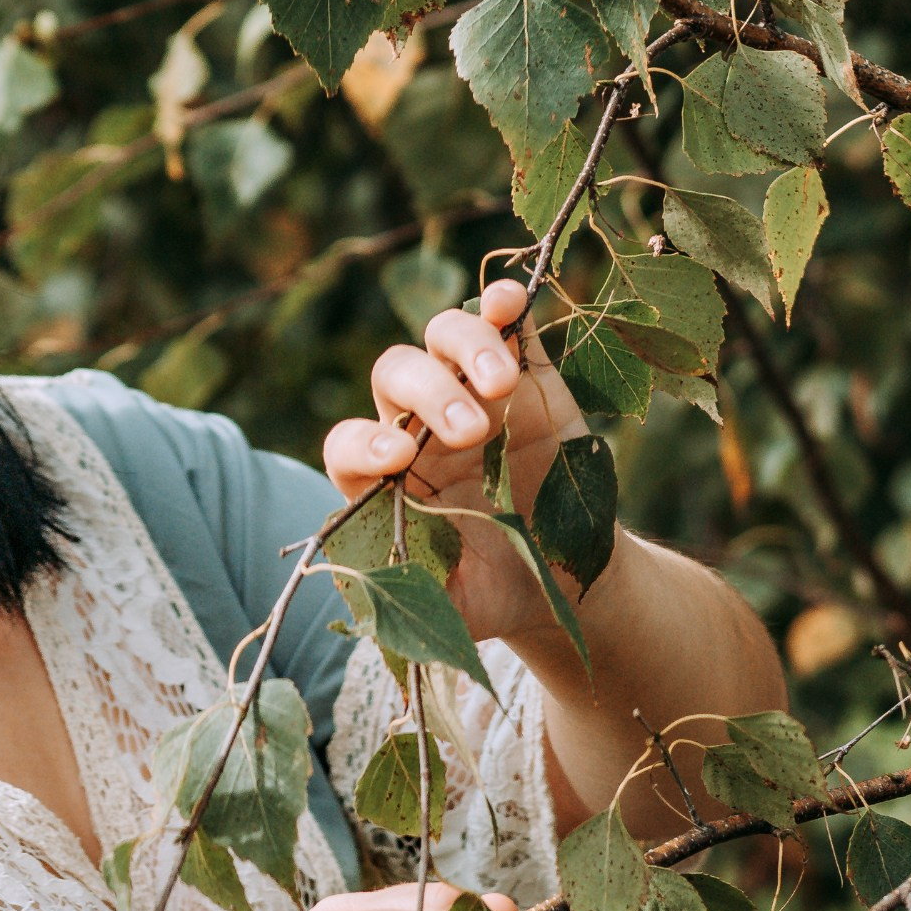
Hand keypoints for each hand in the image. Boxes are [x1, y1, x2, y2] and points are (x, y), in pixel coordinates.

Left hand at [320, 276, 595, 646]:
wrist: (561, 578)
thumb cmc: (490, 591)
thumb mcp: (448, 607)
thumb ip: (409, 593)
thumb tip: (370, 587)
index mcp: (383, 480)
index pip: (348, 443)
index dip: (364, 444)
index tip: (398, 459)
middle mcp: (416, 427)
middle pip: (396, 375)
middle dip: (427, 395)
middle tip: (469, 433)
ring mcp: (468, 394)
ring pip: (441, 339)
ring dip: (465, 348)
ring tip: (499, 387)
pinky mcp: (523, 376)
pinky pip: (503, 326)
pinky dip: (503, 306)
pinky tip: (510, 303)